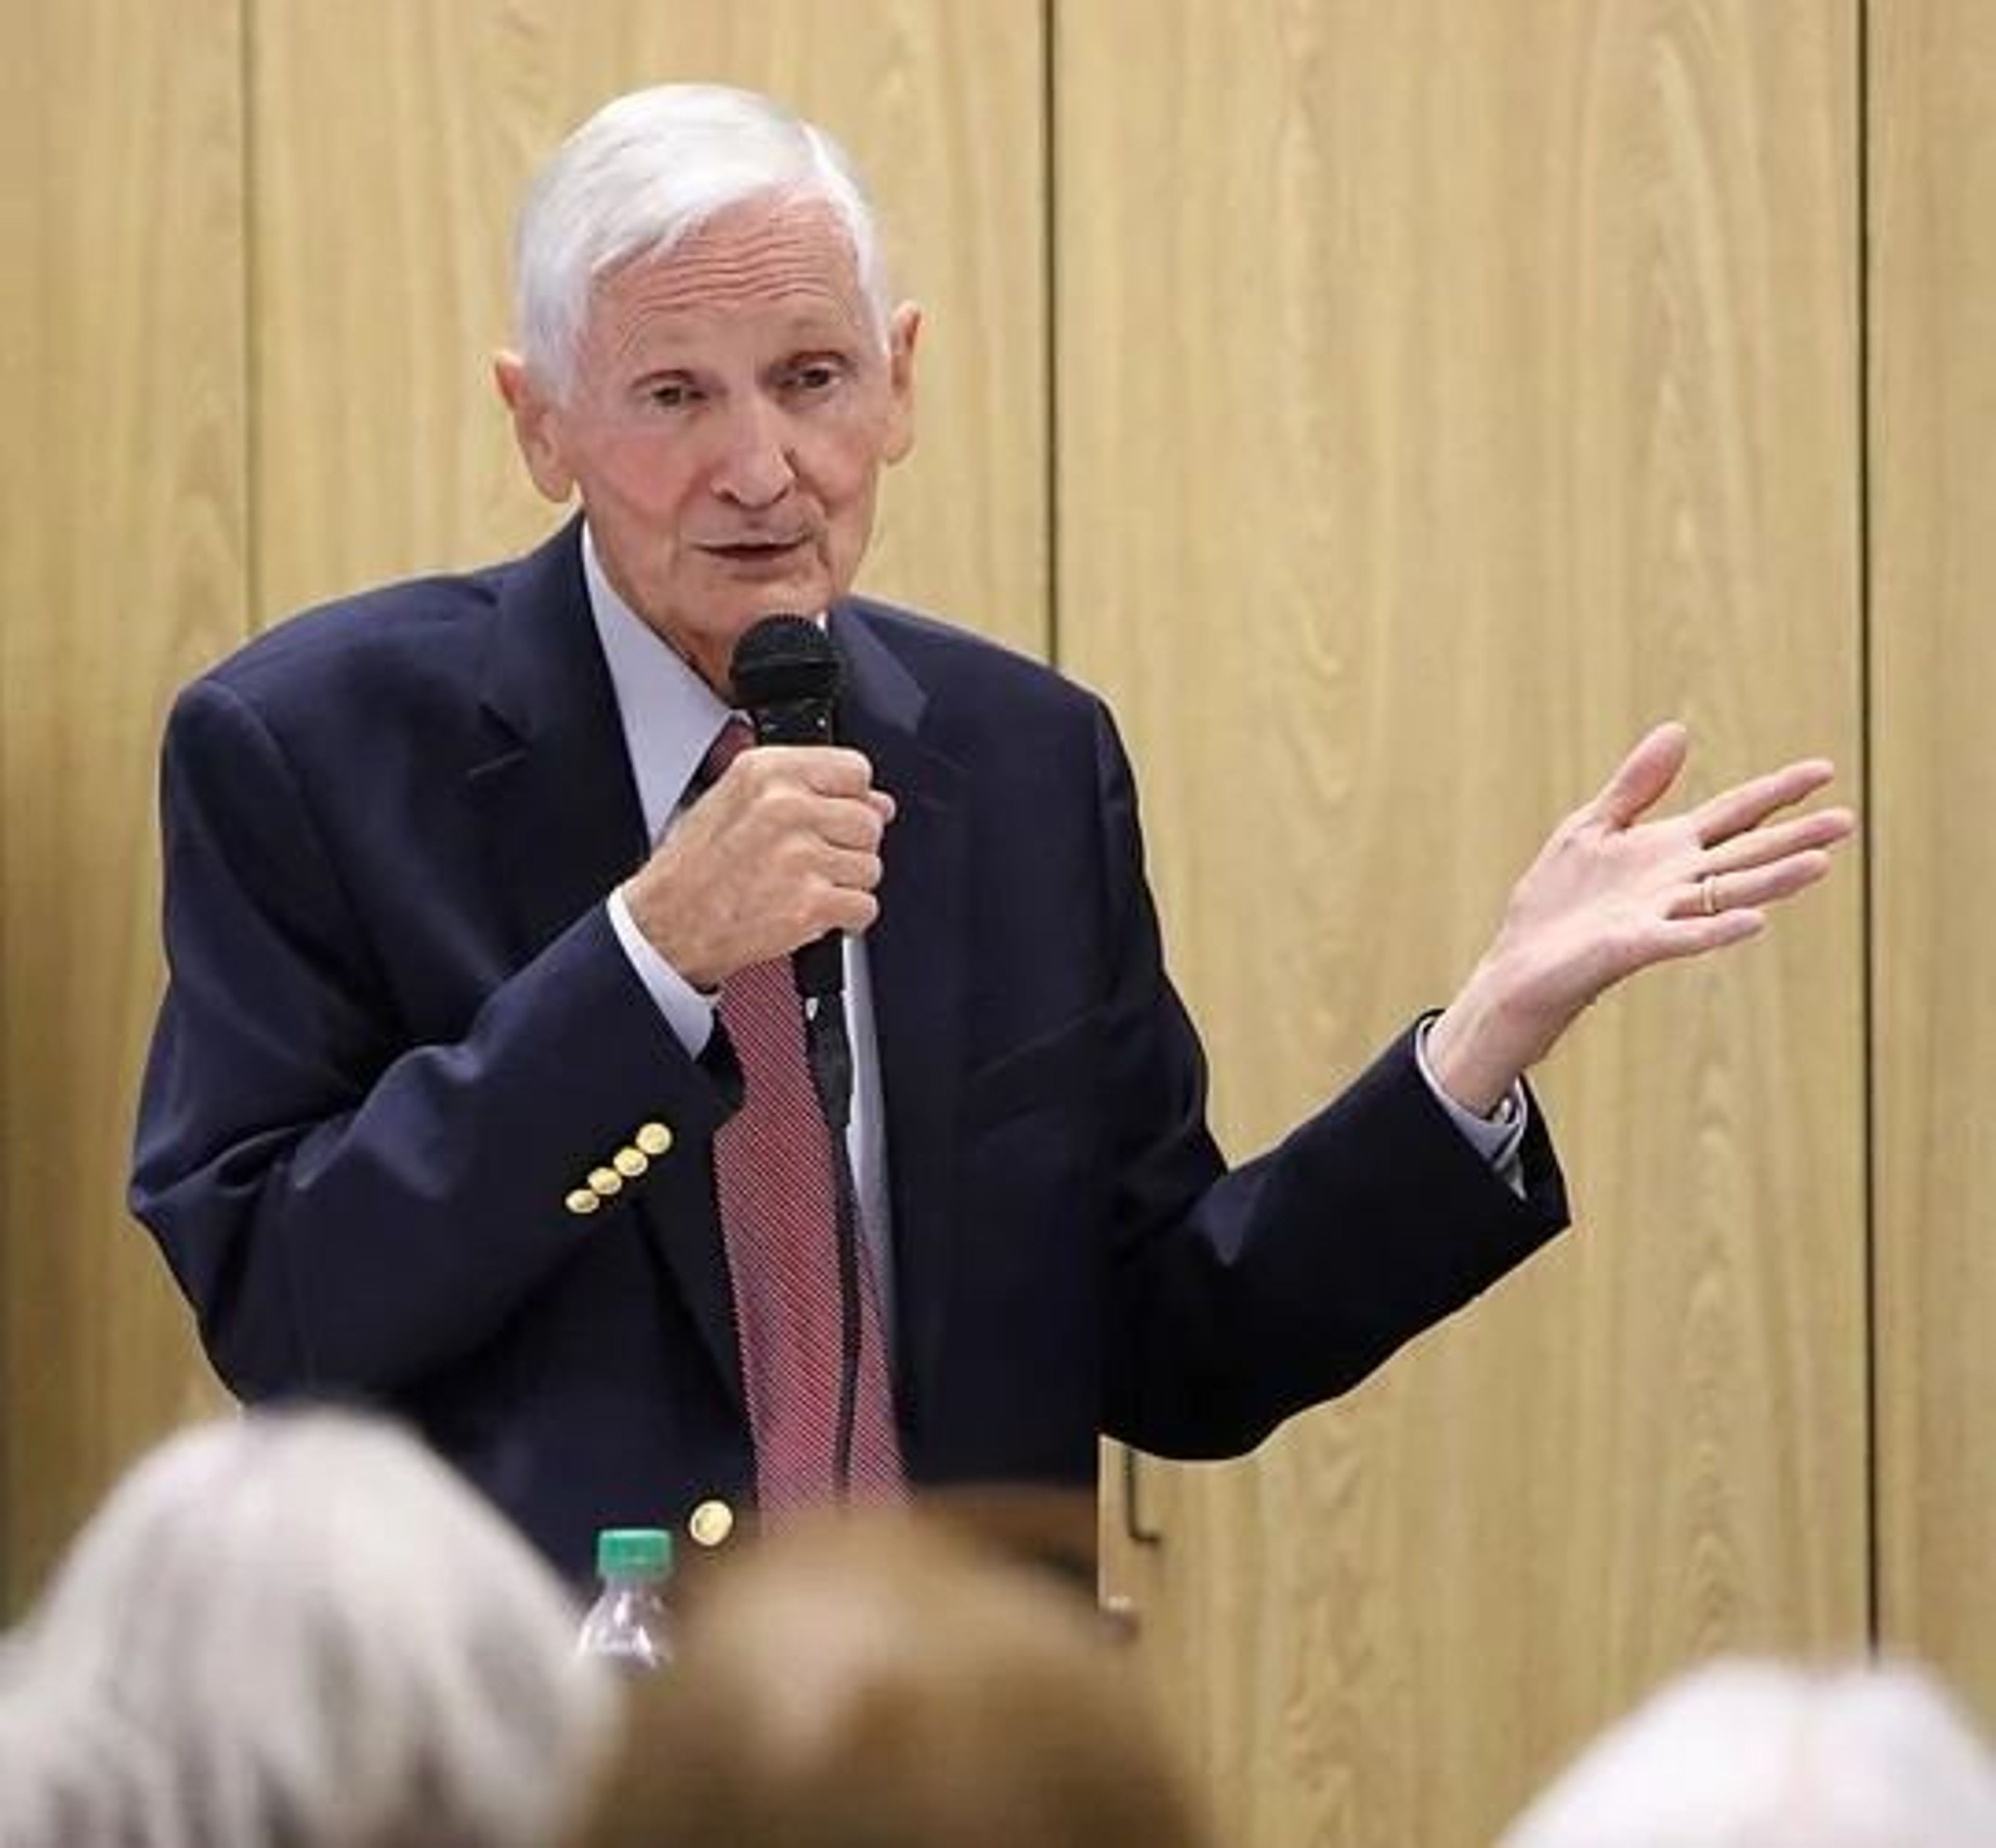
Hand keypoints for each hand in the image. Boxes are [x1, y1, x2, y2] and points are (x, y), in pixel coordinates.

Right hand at [621, 745, 895, 990]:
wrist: (666, 925)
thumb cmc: (695, 867)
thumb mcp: (735, 799)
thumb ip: (806, 789)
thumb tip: (878, 801)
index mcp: (767, 772)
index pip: (855, 770)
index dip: (852, 799)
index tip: (835, 818)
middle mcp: (786, 807)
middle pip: (868, 822)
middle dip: (849, 847)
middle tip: (814, 861)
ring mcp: (800, 856)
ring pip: (869, 866)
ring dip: (846, 884)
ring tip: (805, 887)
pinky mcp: (809, 904)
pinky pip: (864, 907)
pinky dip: (847, 918)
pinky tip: (814, 912)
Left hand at [1425, 722, 1854, 1113]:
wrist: (1519, 963)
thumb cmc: (1556, 902)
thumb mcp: (1593, 826)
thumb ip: (1636, 785)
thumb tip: (1678, 730)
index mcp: (1668, 850)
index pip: (1734, 814)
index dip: (1776, 792)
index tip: (1824, 770)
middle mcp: (1675, 883)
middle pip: (1746, 853)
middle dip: (1795, 837)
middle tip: (1847, 820)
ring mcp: (1659, 915)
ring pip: (1728, 894)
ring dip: (1774, 880)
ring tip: (1821, 863)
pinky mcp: (1633, 947)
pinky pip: (1684, 937)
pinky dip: (1717, 928)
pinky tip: (1753, 921)